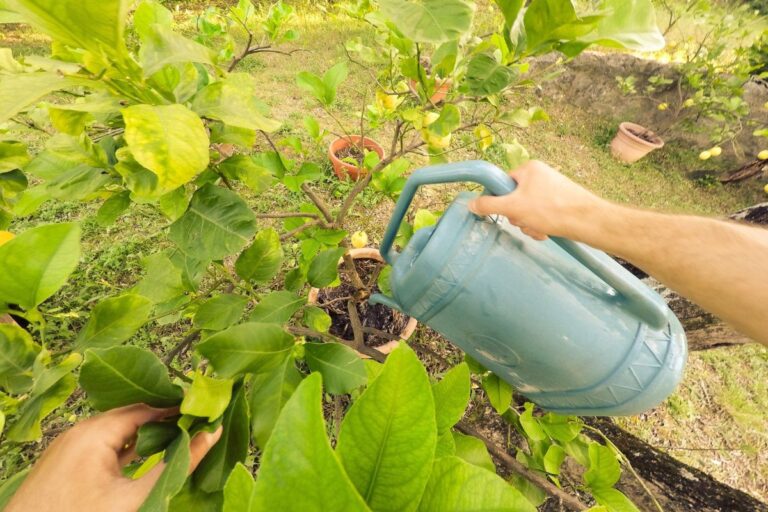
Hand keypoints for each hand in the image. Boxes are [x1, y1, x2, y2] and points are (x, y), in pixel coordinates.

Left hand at [6, 404, 221, 511]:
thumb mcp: (136, 498)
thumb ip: (178, 465)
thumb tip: (212, 435)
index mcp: (95, 432)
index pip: (147, 408)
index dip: (177, 409)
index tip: (204, 411)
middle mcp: (79, 431)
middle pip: (131, 416)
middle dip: (163, 420)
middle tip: (195, 425)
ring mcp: (68, 445)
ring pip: (116, 430)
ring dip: (144, 434)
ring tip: (176, 439)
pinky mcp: (64, 461)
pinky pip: (101, 444)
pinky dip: (124, 447)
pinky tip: (143, 455)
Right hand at [469, 160, 606, 240]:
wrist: (587, 221)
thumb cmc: (552, 209)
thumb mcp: (514, 207)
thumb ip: (489, 205)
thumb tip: (470, 204)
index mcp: (529, 169)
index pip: (502, 184)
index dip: (500, 201)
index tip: (506, 212)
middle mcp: (540, 176)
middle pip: (514, 199)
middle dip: (518, 216)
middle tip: (526, 222)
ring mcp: (550, 189)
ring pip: (526, 210)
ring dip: (528, 224)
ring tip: (539, 229)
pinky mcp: (558, 203)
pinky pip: (539, 215)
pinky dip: (539, 226)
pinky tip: (546, 232)